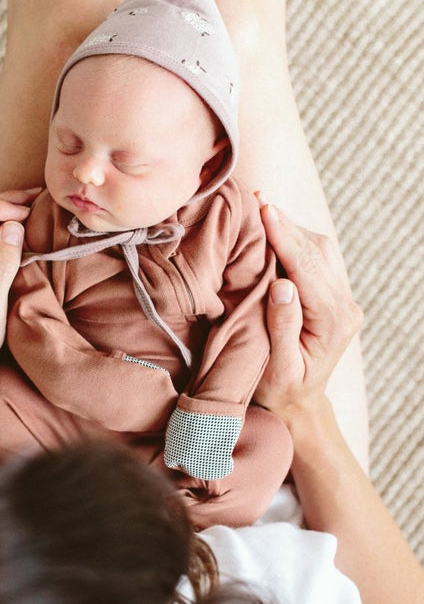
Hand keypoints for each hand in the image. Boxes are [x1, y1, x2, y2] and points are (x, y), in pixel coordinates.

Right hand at [253, 199, 362, 421]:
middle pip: (318, 251)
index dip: (284, 236)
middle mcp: (345, 307)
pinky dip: (297, 241)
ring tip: (263, 208)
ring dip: (292, 229)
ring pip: (321, 250)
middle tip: (257, 198)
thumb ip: (283, 327)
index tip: (264, 208)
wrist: (298, 405)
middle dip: (287, 224)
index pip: (307, 268)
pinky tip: (276, 229)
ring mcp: (344, 300)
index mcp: (333, 323)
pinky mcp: (336, 297)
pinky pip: (319, 259)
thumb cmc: (280, 391)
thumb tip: (283, 284)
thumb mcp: (278, 368)